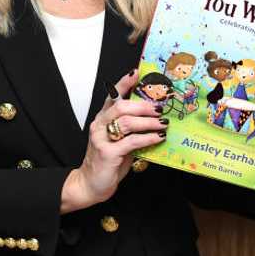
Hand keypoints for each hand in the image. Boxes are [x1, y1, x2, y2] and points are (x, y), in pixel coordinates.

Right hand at [61, 69, 167, 212]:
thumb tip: (156, 119)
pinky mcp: (108, 153)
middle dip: (144, 105)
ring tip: (163, 123)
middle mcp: (100, 125)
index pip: (112, 95)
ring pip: (127, 122)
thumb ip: (133, 129)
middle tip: (160, 108)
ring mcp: (102, 138)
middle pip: (122, 106)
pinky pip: (131, 142)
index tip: (137, 72)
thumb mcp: (121, 140)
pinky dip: (147, 138)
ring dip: (148, 122)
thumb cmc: (108, 161)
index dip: (124, 83)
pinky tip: (158, 137)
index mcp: (103, 118)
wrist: (91, 184)